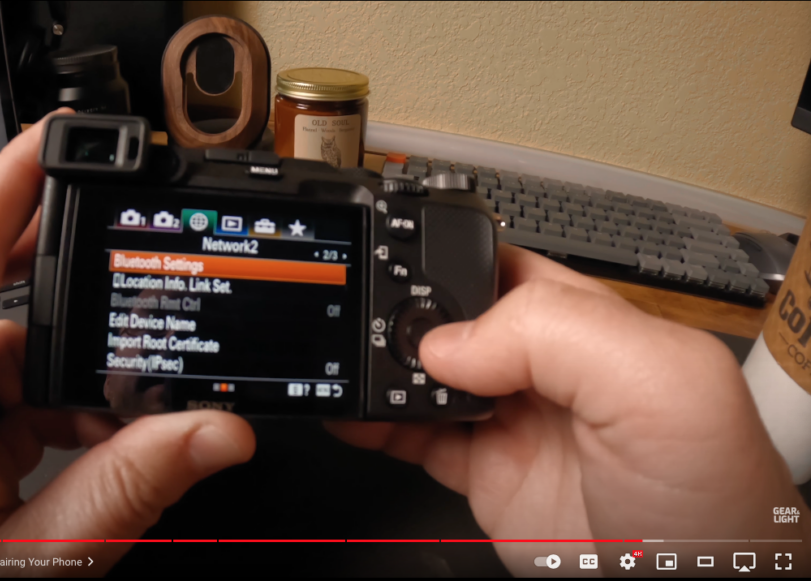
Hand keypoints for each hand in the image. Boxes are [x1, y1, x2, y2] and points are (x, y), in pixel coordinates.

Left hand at [0, 111, 254, 575]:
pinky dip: (59, 413)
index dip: (12, 179)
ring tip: (126, 423)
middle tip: (138, 276)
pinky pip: (7, 396)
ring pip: (11, 352)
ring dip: (76, 378)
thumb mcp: (30, 563)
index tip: (61, 136)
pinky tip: (93, 452)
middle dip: (73, 287)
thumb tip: (215, 432)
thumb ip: (125, 493)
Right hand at [329, 244, 809, 574]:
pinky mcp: (485, 474)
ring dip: (380, 370)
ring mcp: (510, 422)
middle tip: (364, 333)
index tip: (395, 278)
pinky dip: (373, 424)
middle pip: (451, 321)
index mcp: (588, 323)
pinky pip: (414, 438)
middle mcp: (545, 367)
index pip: (499, 267)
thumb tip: (448, 343)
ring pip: (424, 378)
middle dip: (402, 318)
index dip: (446, 265)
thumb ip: (559, 334)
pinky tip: (351, 414)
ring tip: (344, 366)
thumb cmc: (715, 501)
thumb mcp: (660, 386)